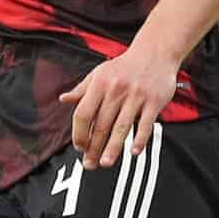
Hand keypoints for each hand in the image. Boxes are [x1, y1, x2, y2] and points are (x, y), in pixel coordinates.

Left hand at [60, 45, 178, 166]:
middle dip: (94, 147)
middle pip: (102, 124)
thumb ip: (82, 89)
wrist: (155, 53)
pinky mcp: (154, 101)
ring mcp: (136, 96)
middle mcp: (117, 90)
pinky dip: (140, 139)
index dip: (79, 132)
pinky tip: (134, 151)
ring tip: (105, 162)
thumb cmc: (125, 66)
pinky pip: (145, 124)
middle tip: (89, 164)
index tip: (79, 147)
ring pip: (122, 127)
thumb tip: (63, 100)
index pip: (84, 113)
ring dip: (113, 148)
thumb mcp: (100, 73)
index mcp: (100, 84)